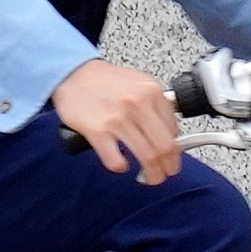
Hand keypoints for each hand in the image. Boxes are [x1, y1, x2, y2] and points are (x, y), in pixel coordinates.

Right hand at [54, 59, 180, 184]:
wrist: (73, 74)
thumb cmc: (105, 81)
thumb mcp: (139, 82)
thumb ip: (155, 104)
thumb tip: (170, 132)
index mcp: (151, 91)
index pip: (174, 130)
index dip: (176, 149)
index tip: (173, 156)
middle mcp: (137, 104)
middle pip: (165, 147)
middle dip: (169, 167)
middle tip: (167, 173)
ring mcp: (117, 119)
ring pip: (147, 157)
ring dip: (152, 174)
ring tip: (150, 177)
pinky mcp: (97, 131)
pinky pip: (116, 160)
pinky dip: (121, 167)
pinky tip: (122, 165)